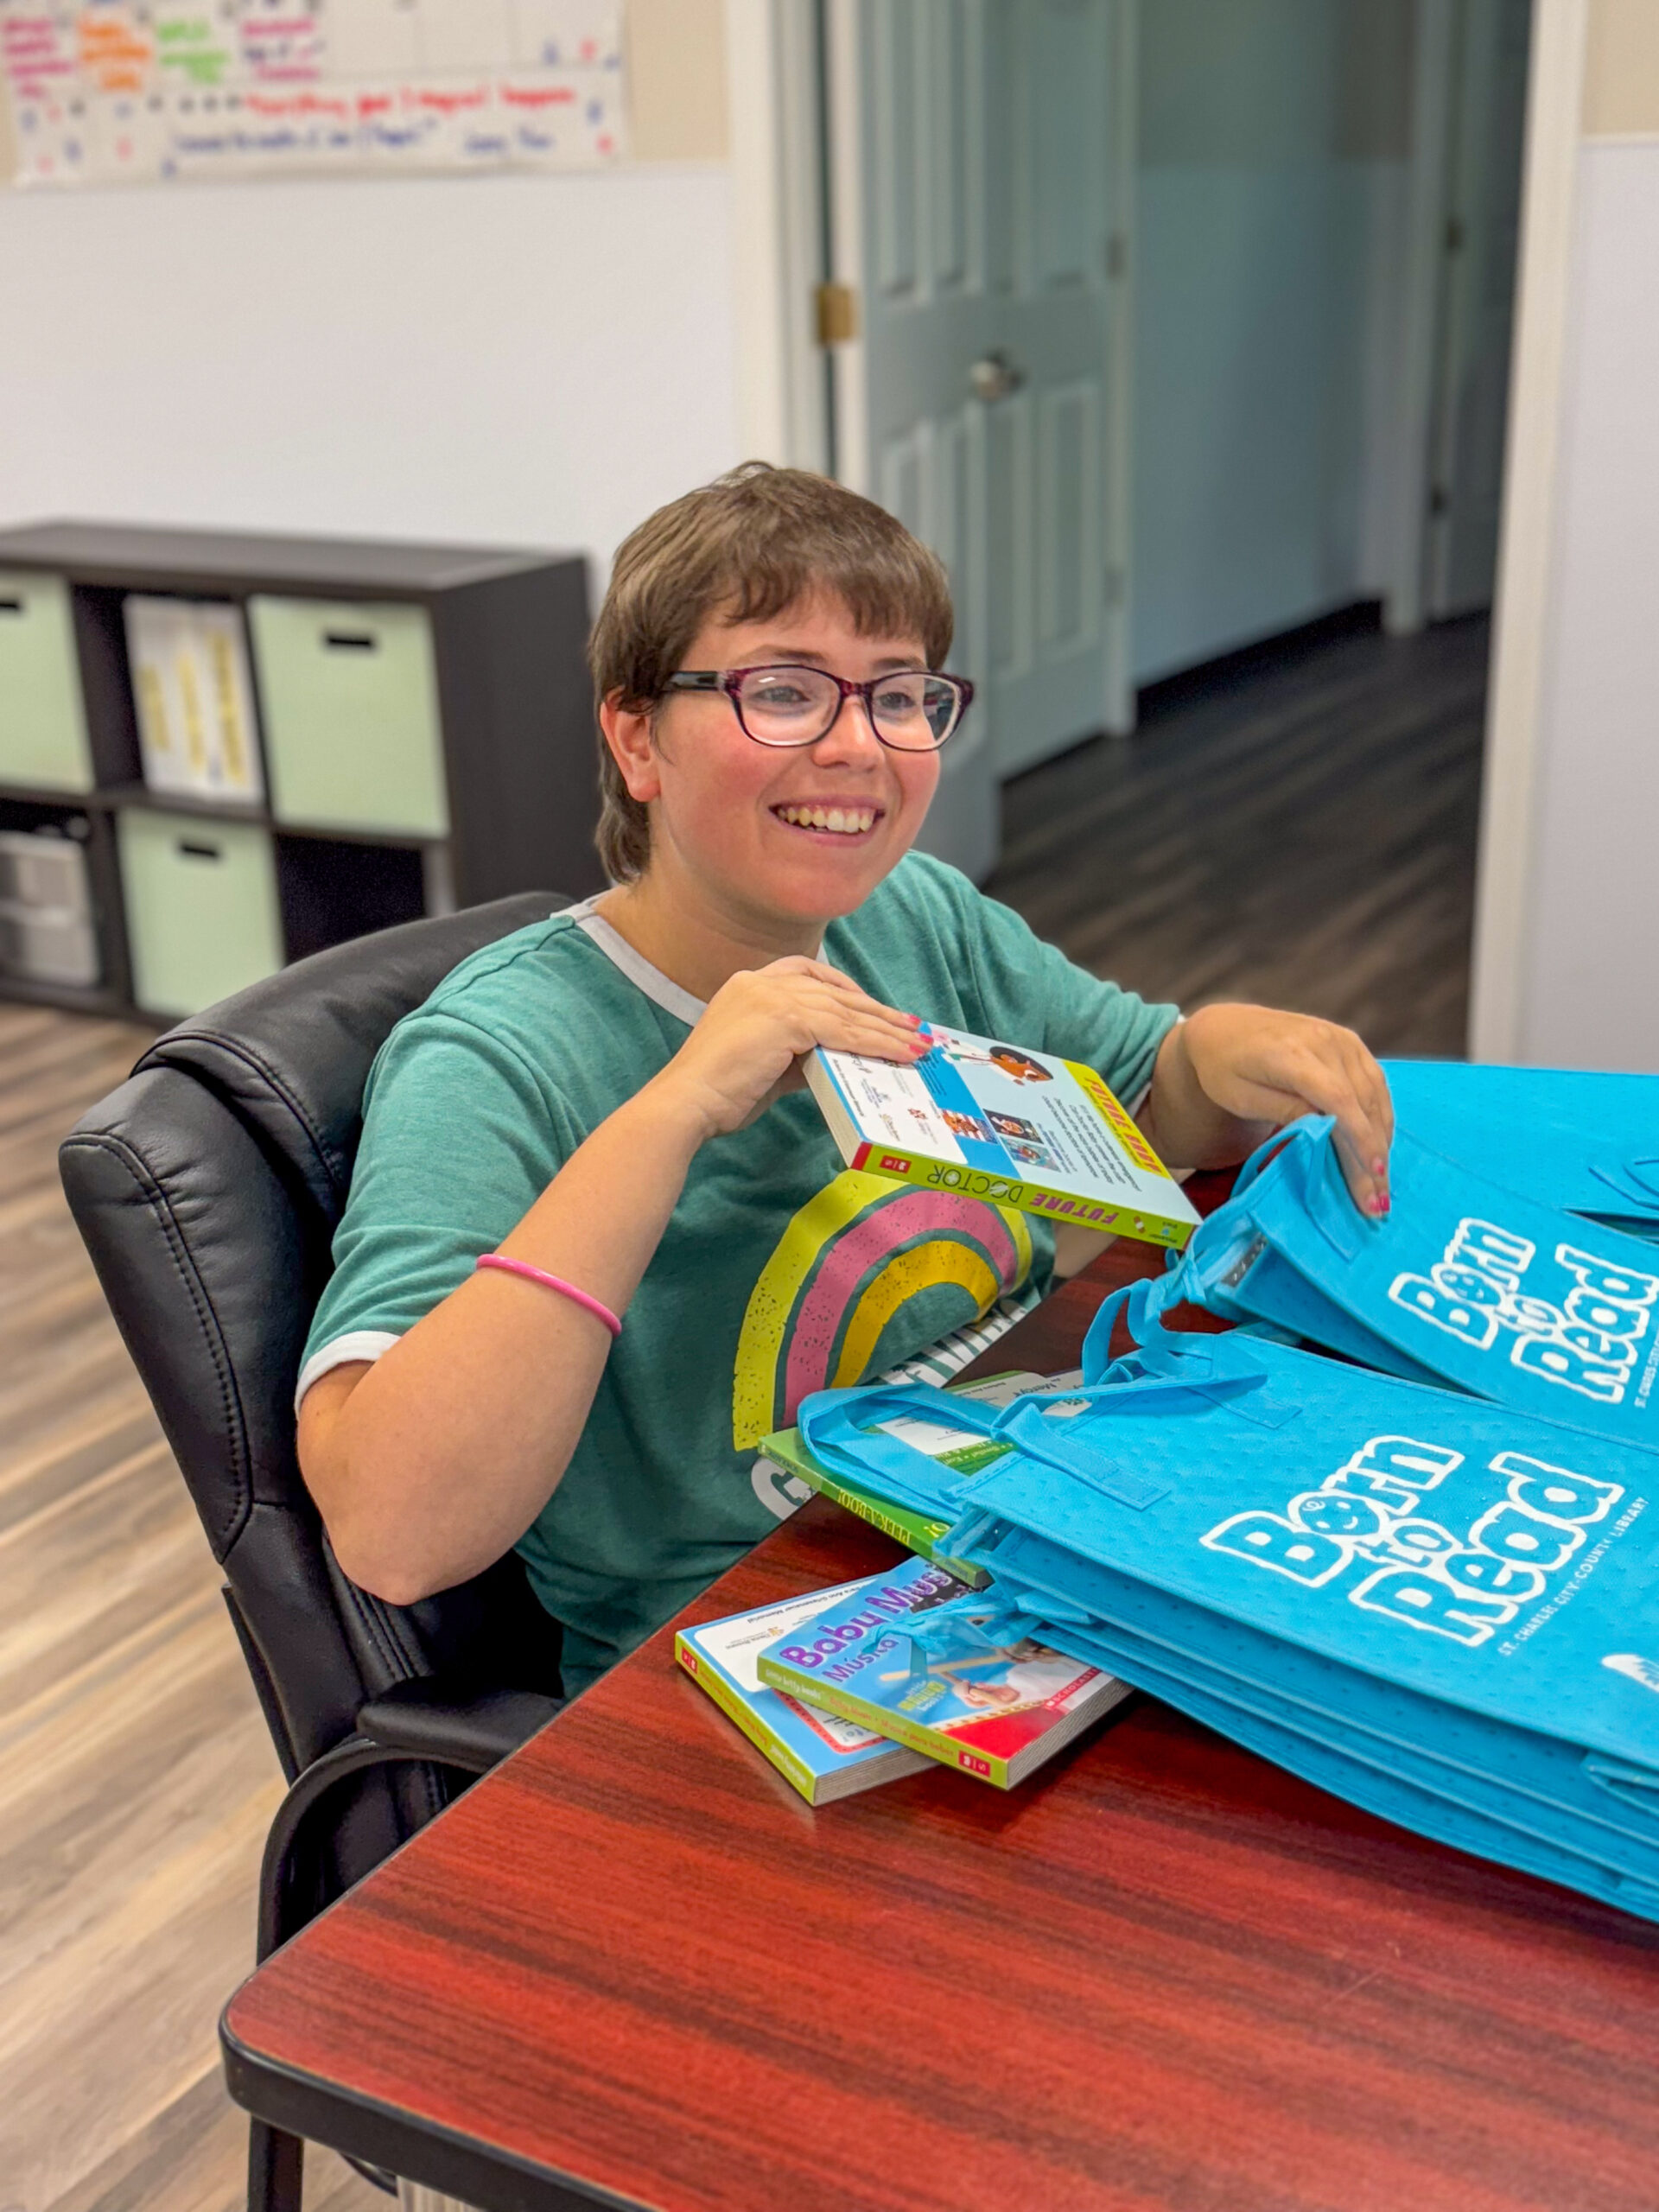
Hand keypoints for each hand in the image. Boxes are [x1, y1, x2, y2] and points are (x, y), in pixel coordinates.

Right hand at [652, 956, 926, 1140]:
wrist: (687, 1102)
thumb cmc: (717, 1094)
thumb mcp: (763, 1066)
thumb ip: (796, 1055)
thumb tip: (832, 1060)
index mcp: (749, 985)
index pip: (807, 972)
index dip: (845, 989)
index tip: (872, 1006)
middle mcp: (761, 981)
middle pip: (835, 991)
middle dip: (877, 1011)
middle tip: (911, 1026)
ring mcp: (773, 995)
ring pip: (845, 1010)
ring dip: (886, 1029)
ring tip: (917, 1044)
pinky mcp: (787, 1017)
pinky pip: (844, 1028)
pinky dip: (876, 1042)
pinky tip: (898, 1053)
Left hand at [1148, 1003, 1393, 1214]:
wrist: (1224, 1029)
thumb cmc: (1224, 1070)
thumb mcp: (1242, 1097)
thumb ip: (1285, 1111)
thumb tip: (1329, 1130)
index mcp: (1290, 1053)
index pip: (1337, 1098)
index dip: (1359, 1137)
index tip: (1372, 1172)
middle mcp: (1322, 1040)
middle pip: (1360, 1102)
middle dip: (1372, 1154)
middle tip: (1377, 1201)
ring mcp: (1340, 1038)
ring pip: (1374, 1094)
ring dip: (1381, 1139)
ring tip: (1380, 1183)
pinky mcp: (1349, 1042)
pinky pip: (1374, 1082)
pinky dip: (1379, 1116)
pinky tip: (1378, 1147)